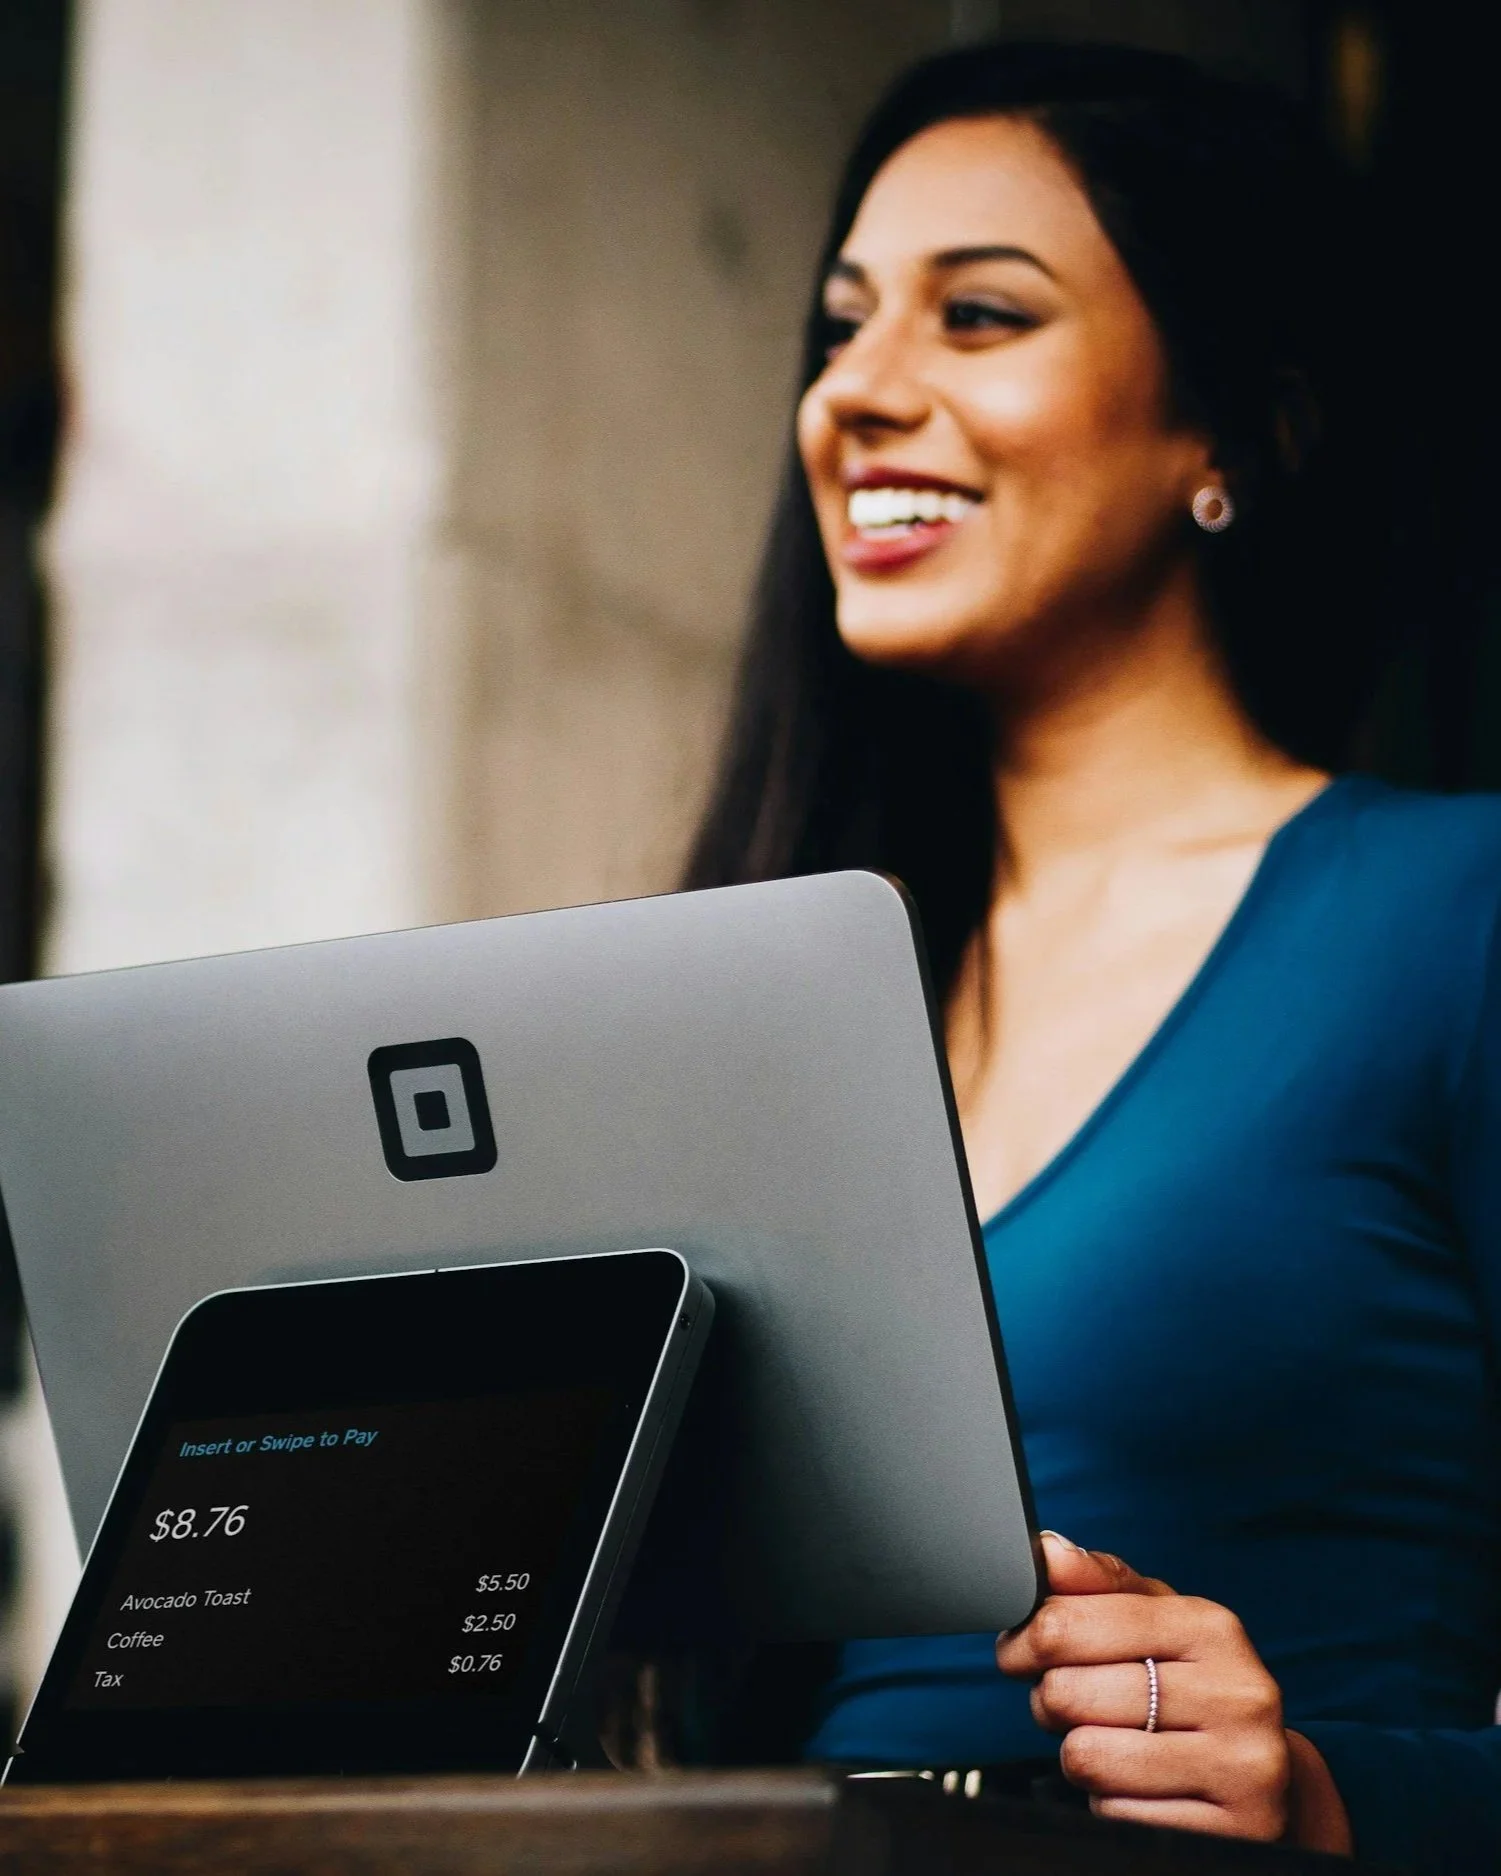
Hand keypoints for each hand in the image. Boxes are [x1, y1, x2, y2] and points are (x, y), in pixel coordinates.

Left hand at [995, 1532, 1350, 1850]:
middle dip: (1051, 1701)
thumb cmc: (1194, 1687)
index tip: (1016, 1652)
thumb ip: (1099, 1583)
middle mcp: (1236, 1693)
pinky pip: (1115, 1814)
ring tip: (1109, 1744)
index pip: (1070, 1623)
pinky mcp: (1229, 1833)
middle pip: (1068, 1692)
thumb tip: (1048, 1551)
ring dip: (1079, 1756)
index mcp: (1211, 1628)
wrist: (1268, 1781)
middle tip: (1069, 1704)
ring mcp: (1240, 1767)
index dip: (1025, 1640)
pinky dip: (1110, 1803)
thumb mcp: (1158, 1622)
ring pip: (1086, 1756)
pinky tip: (1141, 1788)